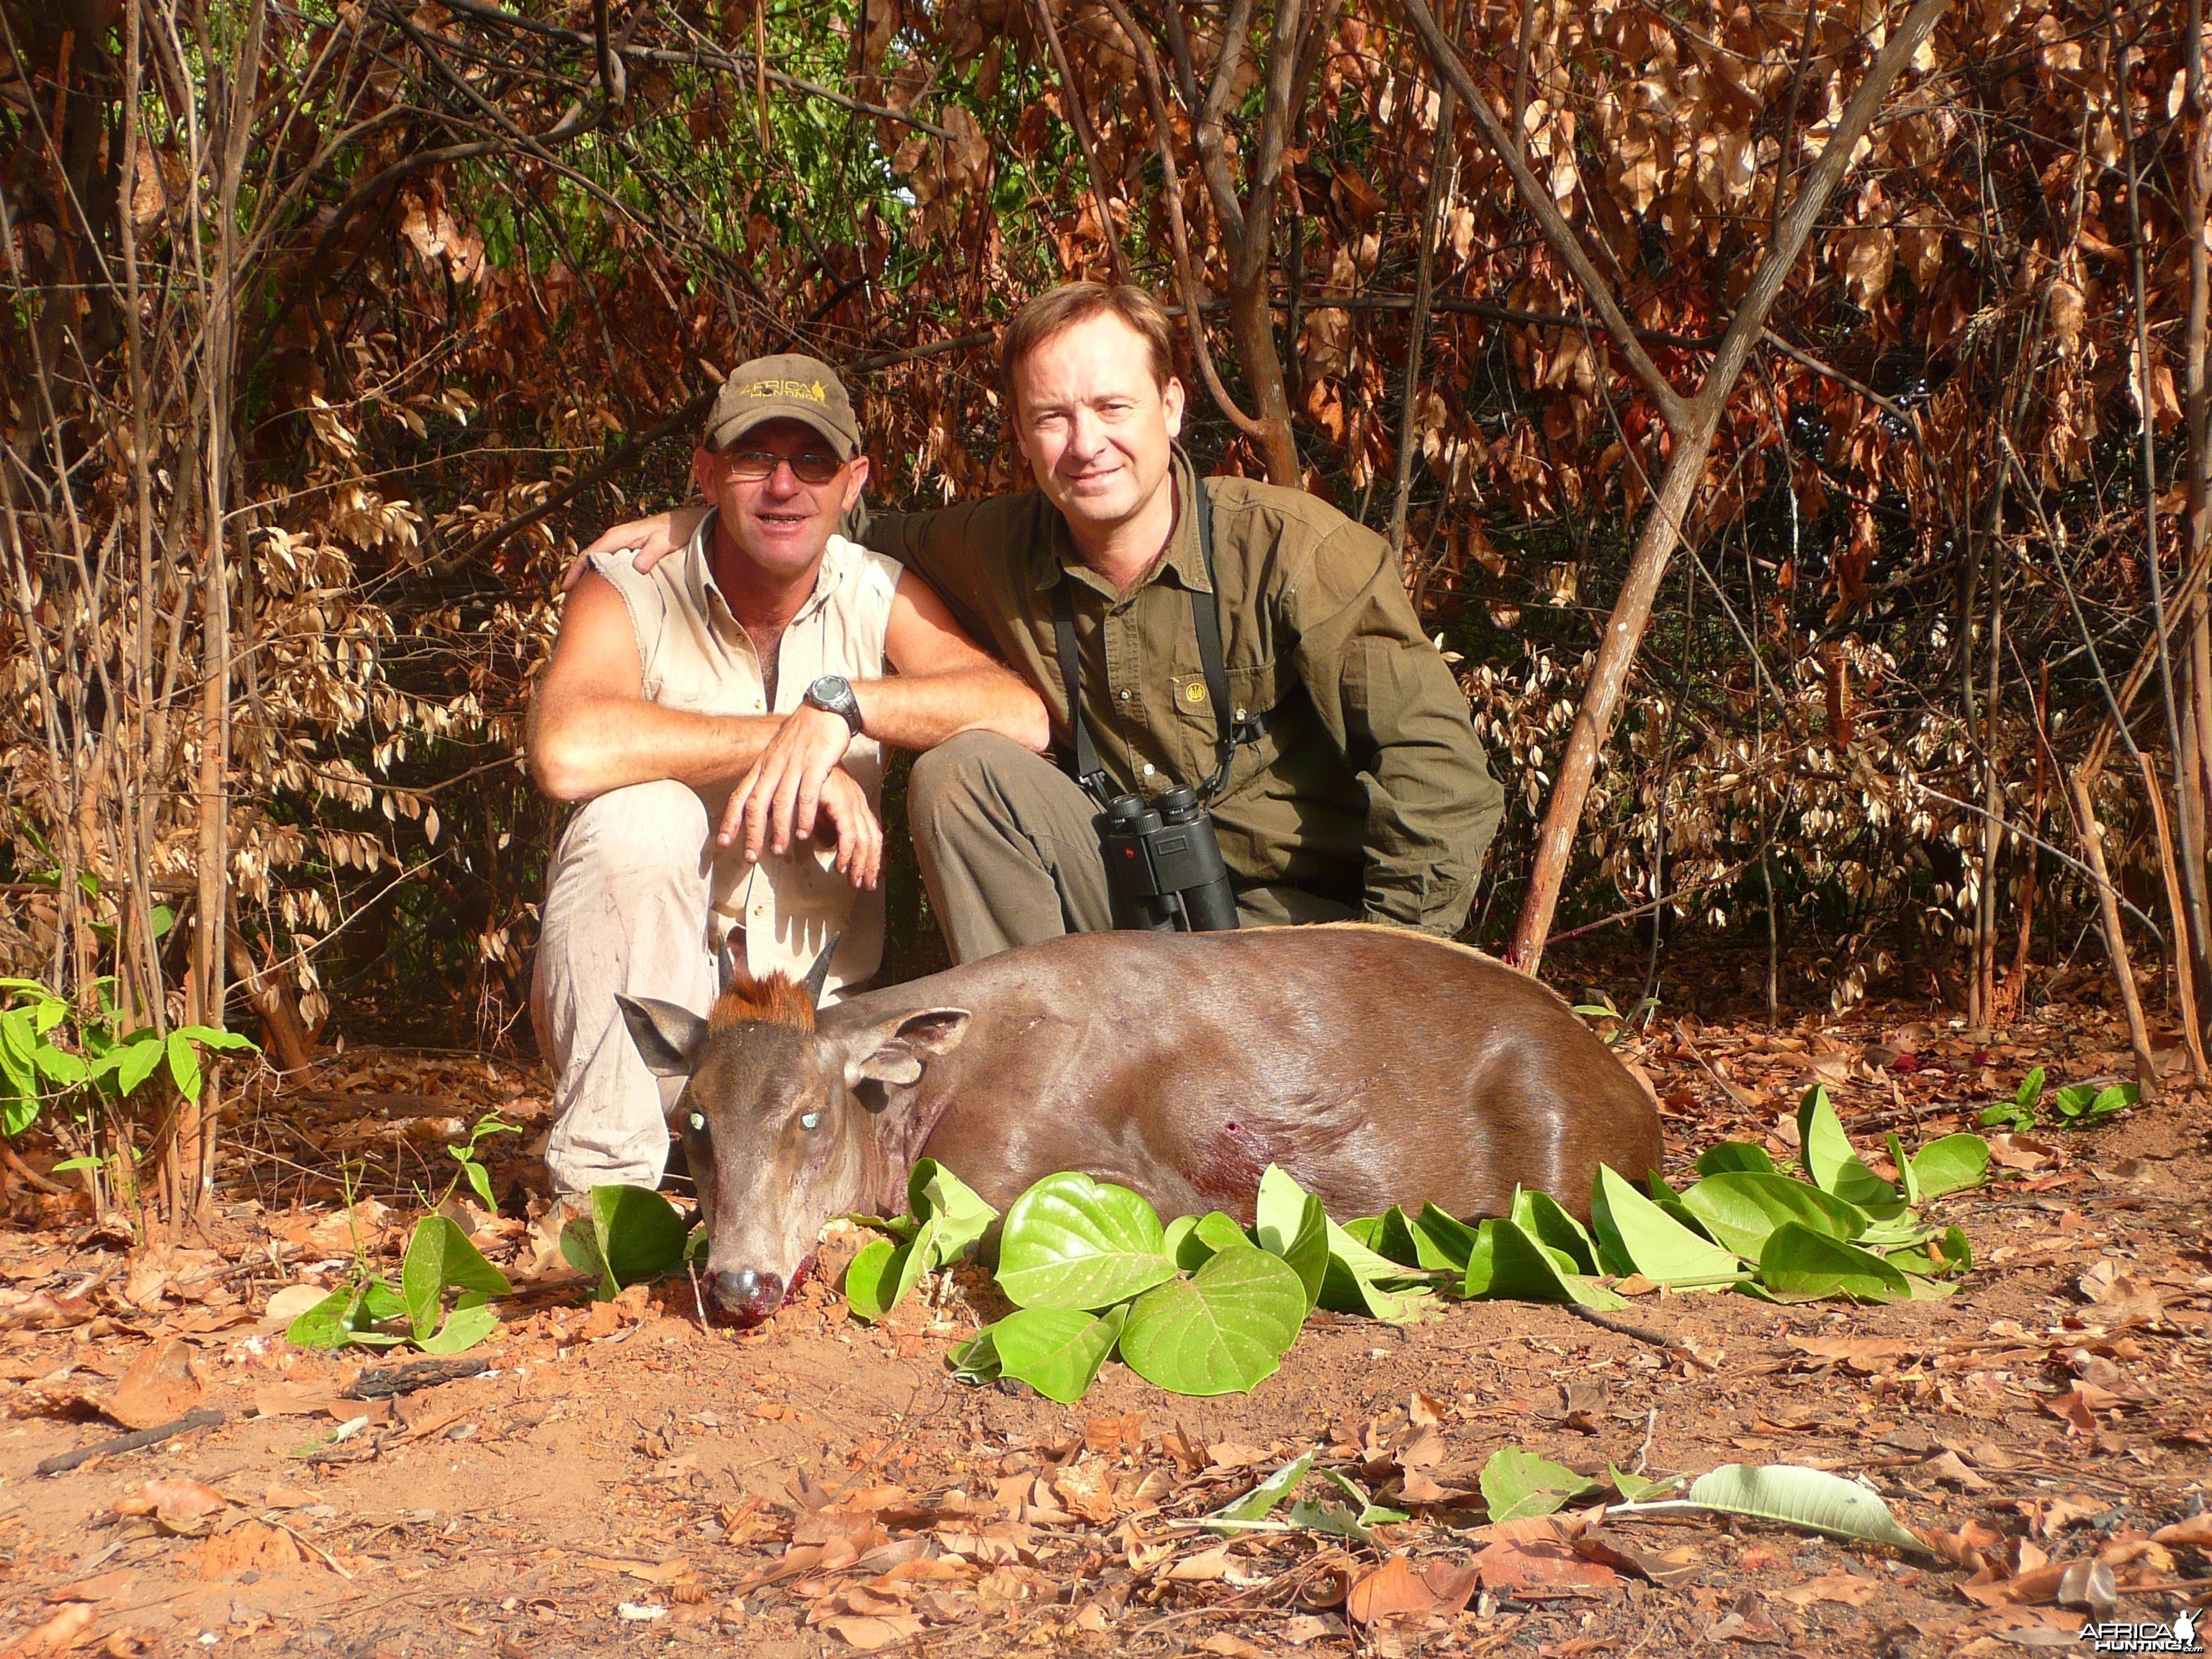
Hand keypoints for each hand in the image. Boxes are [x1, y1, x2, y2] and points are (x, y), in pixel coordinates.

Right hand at [559, 506, 707, 591]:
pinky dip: (602, 577)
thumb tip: (636, 568)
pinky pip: (609, 565)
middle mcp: (616, 540)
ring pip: (598, 563)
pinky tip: (602, 591)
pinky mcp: (628, 553)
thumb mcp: (664, 541)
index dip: (576, 571)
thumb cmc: (676, 530)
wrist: (686, 522)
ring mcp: (621, 546)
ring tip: (581, 600)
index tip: (566, 588)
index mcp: (618, 537)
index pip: (589, 554)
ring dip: (588, 579)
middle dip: (577, 578)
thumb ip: (651, 553)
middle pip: (589, 560)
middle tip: (569, 601)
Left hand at [718, 704, 858, 864]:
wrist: (824, 710)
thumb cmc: (803, 735)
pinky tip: (803, 832)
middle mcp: (773, 766)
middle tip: (751, 855)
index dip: (731, 821)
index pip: (740, 795)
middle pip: (756, 803)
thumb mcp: (779, 754)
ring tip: (778, 849)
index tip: (724, 843)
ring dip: (777, 829)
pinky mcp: (814, 764)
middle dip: (751, 832)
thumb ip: (769, 777)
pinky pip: (806, 795)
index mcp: (763, 765)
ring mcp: (793, 765)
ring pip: (780, 803)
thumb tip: (760, 801)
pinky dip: (803, 816)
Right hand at [811, 766, 883, 890]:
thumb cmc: (806, 775)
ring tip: (853, 881)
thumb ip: (825, 822)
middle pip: (873, 840)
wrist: (801, 750)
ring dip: (859, 864)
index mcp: (855, 801)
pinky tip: (840, 865)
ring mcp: (852, 801)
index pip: (872, 834)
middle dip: (870, 866)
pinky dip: (846, 852)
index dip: (873, 858)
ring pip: (864, 840)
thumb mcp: (818, 804)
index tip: (869, 878)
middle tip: (865, 886)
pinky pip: (849, 833)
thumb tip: (828, 843)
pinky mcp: (841, 801)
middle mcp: (858, 801)